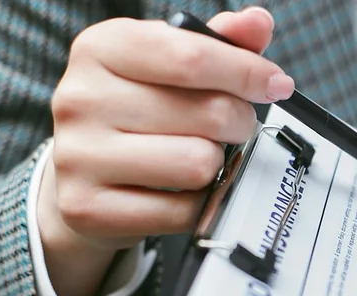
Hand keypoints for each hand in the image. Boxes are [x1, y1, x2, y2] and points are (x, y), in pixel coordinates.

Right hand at [37, 8, 293, 295]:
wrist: (80, 180)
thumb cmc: (135, 113)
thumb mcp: (167, 67)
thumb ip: (215, 43)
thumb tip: (257, 22)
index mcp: (100, 48)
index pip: (193, 57)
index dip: (248, 72)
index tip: (276, 85)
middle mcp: (81, 98)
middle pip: (210, 114)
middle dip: (237, 124)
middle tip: (230, 129)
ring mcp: (79, 155)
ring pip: (199, 164)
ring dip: (215, 167)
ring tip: (198, 158)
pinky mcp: (89, 208)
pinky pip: (185, 212)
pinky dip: (199, 206)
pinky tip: (182, 193)